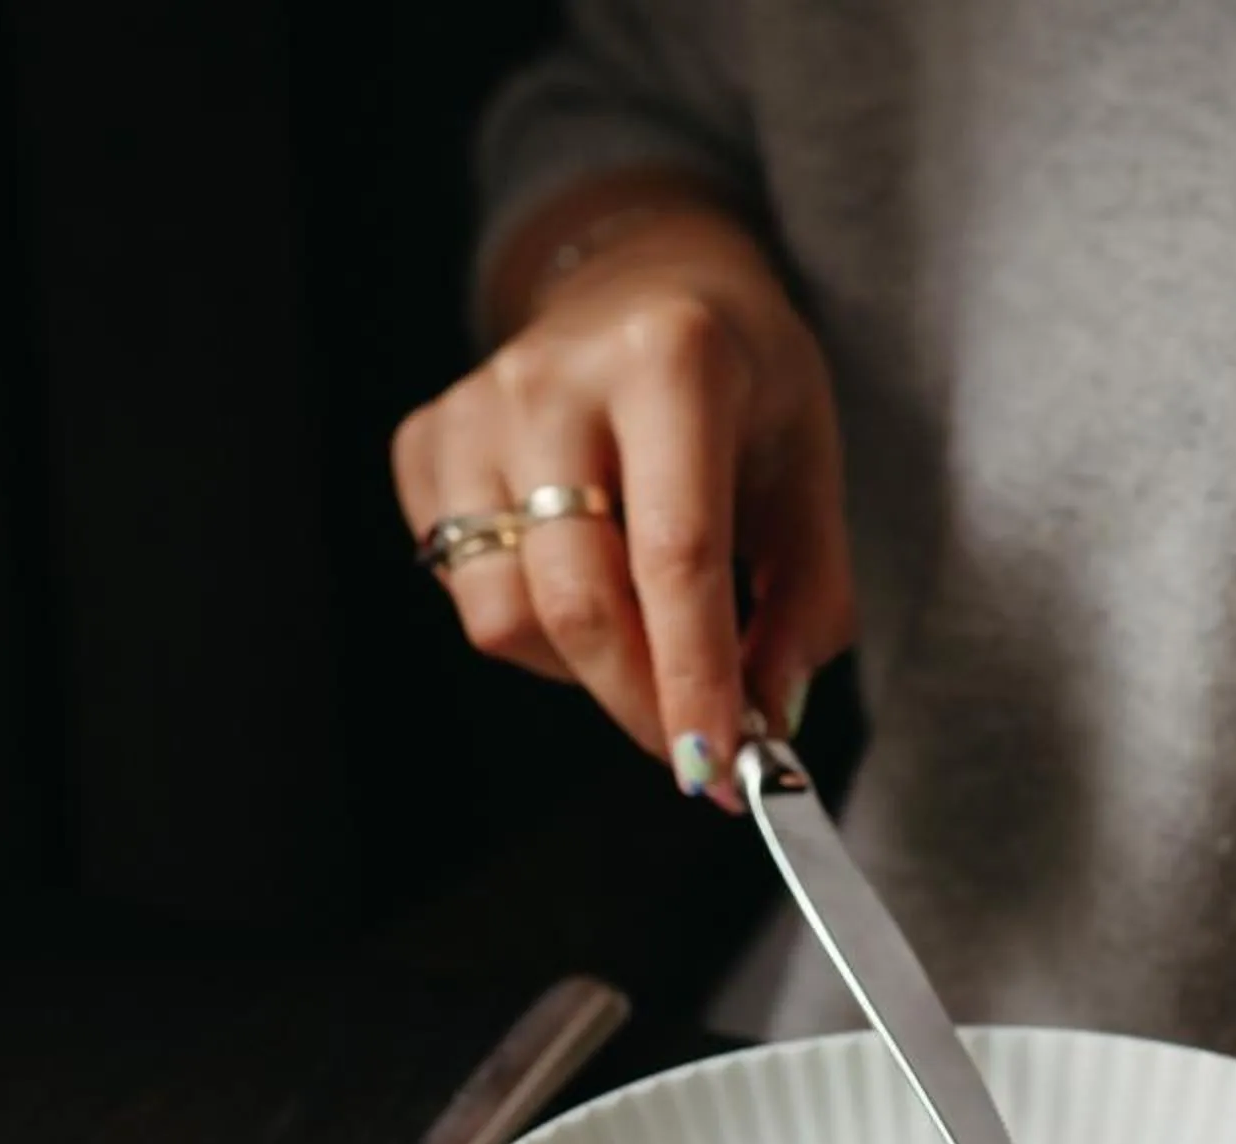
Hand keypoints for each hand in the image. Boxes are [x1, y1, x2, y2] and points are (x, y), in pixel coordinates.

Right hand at [392, 197, 852, 806]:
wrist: (643, 281)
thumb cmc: (739, 383)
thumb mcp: (811, 468)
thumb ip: (808, 600)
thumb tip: (769, 720)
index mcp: (670, 361)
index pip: (675, 558)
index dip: (693, 682)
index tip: (716, 772)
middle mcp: (555, 379)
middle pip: (576, 601)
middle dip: (639, 704)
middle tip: (693, 753)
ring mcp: (475, 408)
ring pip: (505, 615)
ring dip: (583, 668)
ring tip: (643, 631)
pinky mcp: (424, 441)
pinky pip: (463, 590)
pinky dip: (534, 625)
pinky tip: (583, 575)